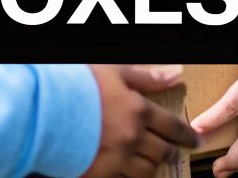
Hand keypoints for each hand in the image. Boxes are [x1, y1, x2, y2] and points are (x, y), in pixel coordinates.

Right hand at [81, 64, 199, 177]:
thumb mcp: (112, 71)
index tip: (195, 141)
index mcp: (138, 112)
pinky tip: (125, 173)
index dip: (186, 135)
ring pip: (145, 171)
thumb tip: (175, 74)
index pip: (172, 127)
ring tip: (149, 163)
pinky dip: (127, 177)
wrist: (42, 109)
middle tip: (172, 152)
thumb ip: (145, 77)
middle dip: (170, 152)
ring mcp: (116, 160)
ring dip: (151, 167)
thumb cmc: (76, 84)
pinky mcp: (98, 174)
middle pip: (162, 152)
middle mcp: (132, 139)